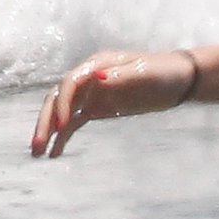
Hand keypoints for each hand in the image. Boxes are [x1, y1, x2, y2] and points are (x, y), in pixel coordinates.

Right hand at [31, 49, 198, 158]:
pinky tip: (55, 153)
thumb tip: (95, 79)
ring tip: (38, 154)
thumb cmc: (164, 71)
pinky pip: (74, 122)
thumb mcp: (145, 73)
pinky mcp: (98, 108)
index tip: (61, 126)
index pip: (69, 83)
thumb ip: (120, 76)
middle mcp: (88, 78)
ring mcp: (91, 93)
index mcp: (97, 65)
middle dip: (46, 121)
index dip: (62, 104)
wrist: (180, 80)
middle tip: (37, 144)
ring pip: (61, 112)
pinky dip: (63, 136)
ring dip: (49, 131)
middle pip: (58, 99)